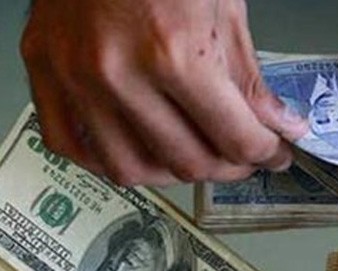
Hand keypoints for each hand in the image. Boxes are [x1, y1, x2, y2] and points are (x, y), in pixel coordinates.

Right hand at [21, 0, 306, 185]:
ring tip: (197, 155)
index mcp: (175, 52)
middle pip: (188, 162)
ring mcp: (74, 77)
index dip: (267, 153)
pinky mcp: (44, 73)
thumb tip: (278, 125)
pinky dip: (110, 158)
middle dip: (229, 166)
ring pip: (130, 168)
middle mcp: (119, 73)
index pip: (235, 137)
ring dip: (174, 172)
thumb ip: (248, 78)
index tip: (276, 153)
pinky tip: (140, 148)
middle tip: (244, 155)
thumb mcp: (224, 9)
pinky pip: (72, 146)